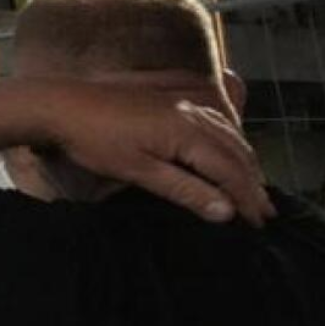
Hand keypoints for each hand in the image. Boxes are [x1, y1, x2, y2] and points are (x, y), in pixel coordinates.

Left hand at [43, 77, 274, 225]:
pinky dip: (226, 140)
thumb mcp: (138, 171)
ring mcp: (178, 103)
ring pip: (226, 133)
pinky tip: (225, 149)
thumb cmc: (93, 141)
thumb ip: (184, 190)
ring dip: (244, 160)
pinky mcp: (165, 100)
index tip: (259, 225)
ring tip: (254, 186)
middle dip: (253, 182)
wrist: (58, 104)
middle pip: (234, 150)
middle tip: (266, 212)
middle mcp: (190, 113)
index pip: (230, 170)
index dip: (247, 198)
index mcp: (186, 131)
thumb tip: (226, 212)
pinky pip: (210, 120)